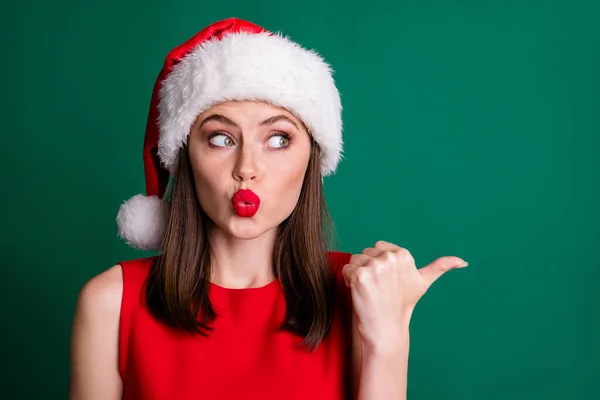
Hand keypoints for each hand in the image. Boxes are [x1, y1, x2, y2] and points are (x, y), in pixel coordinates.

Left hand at [342, 240, 467, 351]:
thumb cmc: (402, 305)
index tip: (387, 281)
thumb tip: (463, 261)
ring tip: (370, 291)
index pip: (378, 248)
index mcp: (403, 254)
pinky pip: (346, 270)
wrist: (386, 328)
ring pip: (354, 260)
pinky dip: (348, 281)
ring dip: (357, 275)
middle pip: (365, 253)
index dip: (378, 264)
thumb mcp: (422, 283)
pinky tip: (360, 293)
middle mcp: (390, 257)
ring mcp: (375, 266)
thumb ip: (441, 267)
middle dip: (367, 268)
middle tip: (378, 288)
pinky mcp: (360, 275)